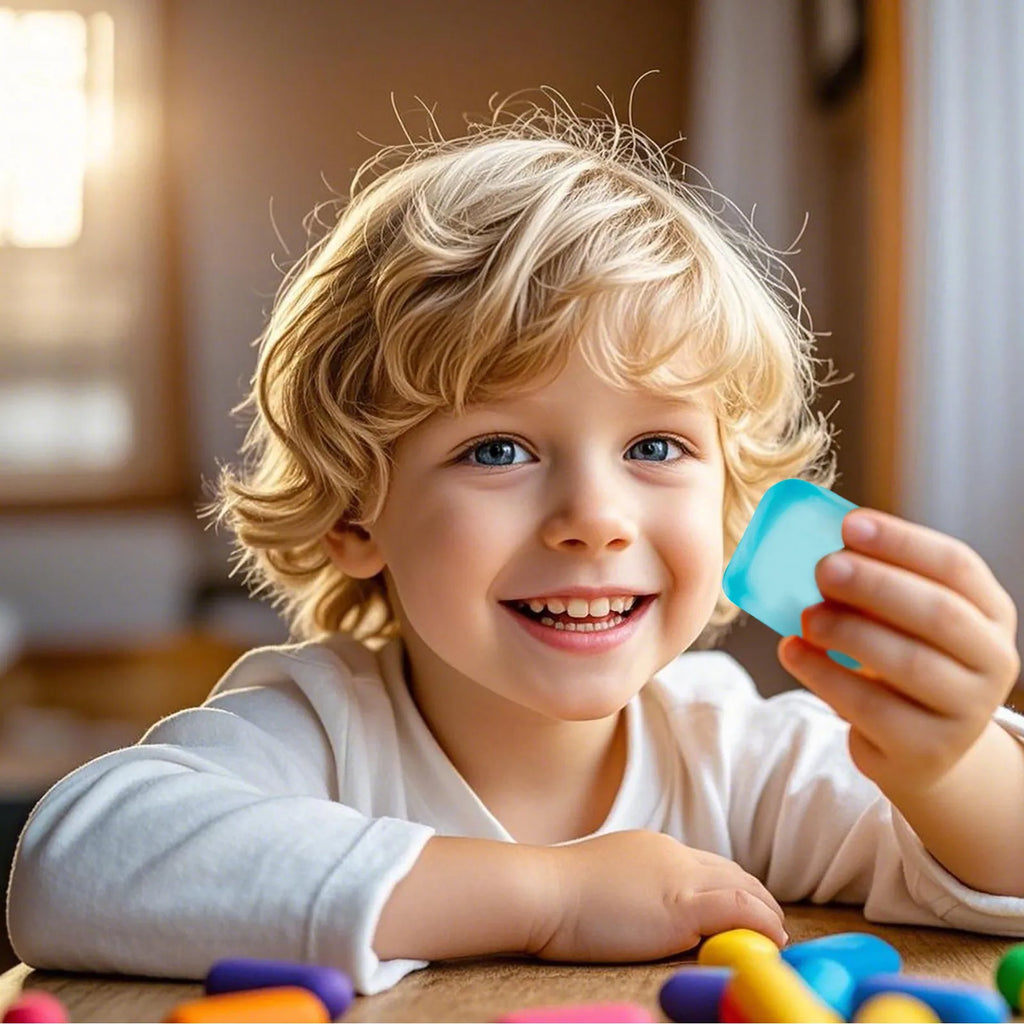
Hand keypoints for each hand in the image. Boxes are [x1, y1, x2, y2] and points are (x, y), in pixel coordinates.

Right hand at [527, 829, 786, 961]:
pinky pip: (740, 908)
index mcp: (652, 847)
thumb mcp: (603, 881)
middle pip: (730, 871)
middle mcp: (672, 854)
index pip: (704, 863)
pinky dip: (764, 923)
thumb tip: (640, 910)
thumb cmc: (557, 894)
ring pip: (743, 887)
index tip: (741, 909)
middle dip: (756, 897)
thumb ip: (630, 887)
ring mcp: (679, 877)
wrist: (542, 891)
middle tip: (771, 924)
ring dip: (766, 913)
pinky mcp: (682, 906)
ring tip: (777, 937)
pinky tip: (774, 941)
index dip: (729, 885)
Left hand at [778, 508, 1020, 793]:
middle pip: (939, 613)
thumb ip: (876, 584)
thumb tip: (820, 548)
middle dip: (876, 584)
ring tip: (806, 616)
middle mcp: (992, 661)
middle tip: (824, 568)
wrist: (921, 745)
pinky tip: (792, 650)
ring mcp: (966, 712)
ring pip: (908, 663)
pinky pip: (870, 708)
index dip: (902, 541)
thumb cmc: (904, 658)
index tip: (849, 524)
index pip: (956, 565)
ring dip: (848, 632)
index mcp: (990, 612)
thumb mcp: (903, 618)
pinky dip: (823, 674)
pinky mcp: (925, 751)